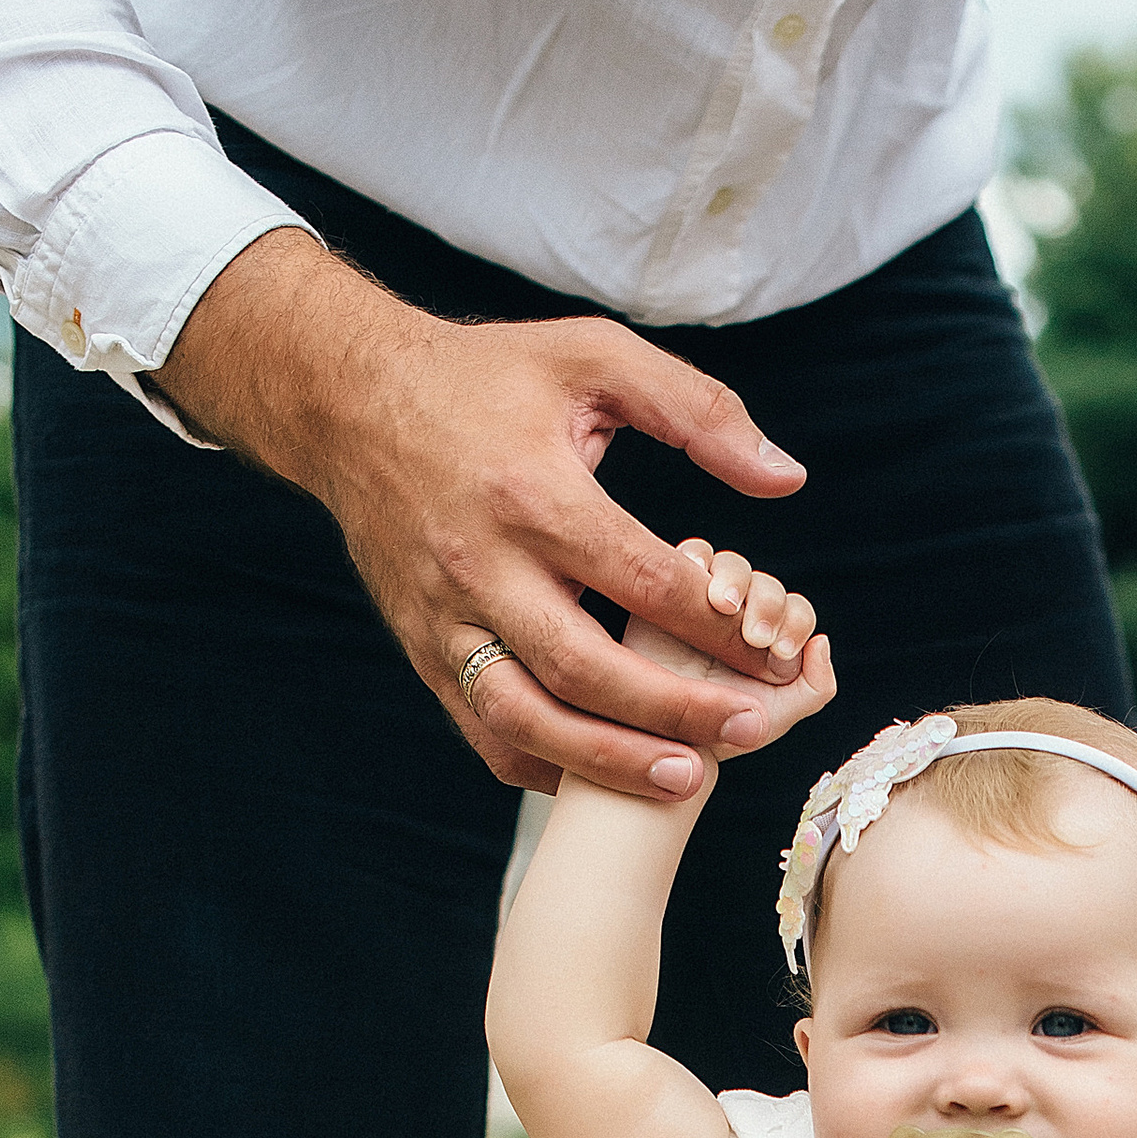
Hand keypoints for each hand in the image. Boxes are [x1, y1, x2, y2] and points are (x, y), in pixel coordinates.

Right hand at [160, 230, 811, 800]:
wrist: (349, 399)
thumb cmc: (486, 378)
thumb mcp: (592, 357)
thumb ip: (696, 410)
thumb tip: (787, 479)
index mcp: (530, 490)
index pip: (641, 578)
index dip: (716, 625)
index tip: (776, 652)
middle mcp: (480, 563)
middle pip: (585, 666)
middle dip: (673, 710)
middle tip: (750, 730)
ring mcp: (444, 616)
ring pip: (527, 716)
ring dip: (609, 759)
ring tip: (687, 780)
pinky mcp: (423, 648)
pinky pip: (483, 729)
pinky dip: (544, 764)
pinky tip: (604, 775)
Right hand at [623, 540, 836, 752]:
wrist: (657, 735)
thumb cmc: (716, 732)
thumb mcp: (774, 719)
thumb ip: (814, 688)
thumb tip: (823, 642)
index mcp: (771, 642)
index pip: (796, 613)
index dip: (794, 624)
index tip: (780, 651)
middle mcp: (743, 617)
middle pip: (767, 586)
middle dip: (767, 605)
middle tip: (754, 637)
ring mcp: (706, 600)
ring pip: (732, 567)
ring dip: (734, 579)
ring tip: (723, 605)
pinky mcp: (670, 588)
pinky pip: (690, 555)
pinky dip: (696, 557)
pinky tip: (694, 579)